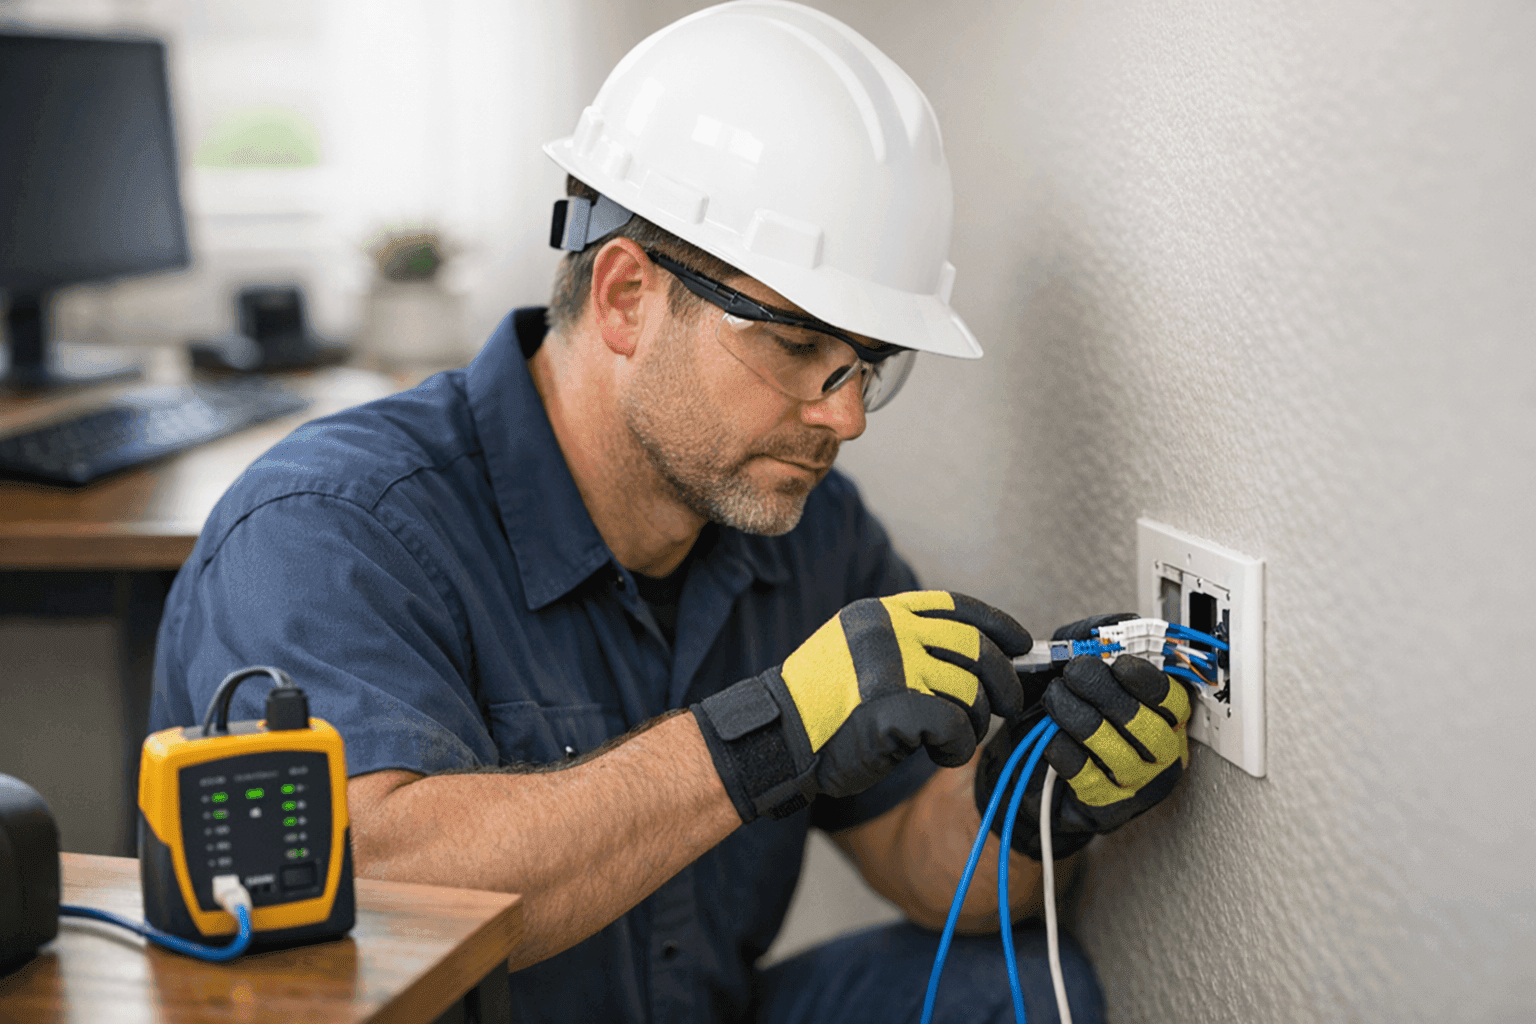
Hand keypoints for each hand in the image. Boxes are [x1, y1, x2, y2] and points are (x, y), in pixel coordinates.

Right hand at [693, 591, 1031, 822]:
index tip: (1020, 645)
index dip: (998, 626)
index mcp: (882, 614)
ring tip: (954, 739)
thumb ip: (903, 644)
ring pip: (970, 692)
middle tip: (1006, 705)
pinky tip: (939, 755)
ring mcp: (891, 666)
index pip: (957, 608)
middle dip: (1004, 681)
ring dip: (974, 723)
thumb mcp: (855, 653)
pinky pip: (954, 727)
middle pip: (976, 649)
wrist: (778, 738)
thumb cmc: (819, 708)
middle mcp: (889, 631)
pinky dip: (957, 747)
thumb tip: (977, 655)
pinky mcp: (894, 706)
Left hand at [976, 639, 1190, 858]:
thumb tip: (1110, 625)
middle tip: (1074, 674)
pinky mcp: (1109, 808)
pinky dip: (1062, 747)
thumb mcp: (1073, 663)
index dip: (1147, 679)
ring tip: (1055, 698)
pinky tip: (1052, 734)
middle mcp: (1162, 752)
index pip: (1175, 699)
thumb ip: (1091, 638)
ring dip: (1079, 717)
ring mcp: (1139, 785)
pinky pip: (1086, 776)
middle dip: (1105, 692)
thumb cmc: (1062, 711)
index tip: (1117, 662)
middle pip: (1147, 724)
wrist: (1031, 764)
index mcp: (1166, 714)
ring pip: (1117, 751)